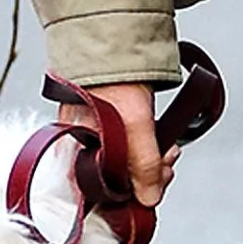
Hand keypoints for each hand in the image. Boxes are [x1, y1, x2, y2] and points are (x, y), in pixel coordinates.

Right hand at [58, 85, 177, 207]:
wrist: (114, 43)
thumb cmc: (114, 81)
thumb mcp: (135, 127)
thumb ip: (143, 166)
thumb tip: (149, 200)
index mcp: (72, 156)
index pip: (97, 197)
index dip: (128, 200)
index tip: (151, 194)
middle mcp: (77, 151)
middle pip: (114, 184)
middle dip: (146, 179)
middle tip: (168, 167)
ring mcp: (91, 139)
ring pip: (123, 167)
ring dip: (150, 165)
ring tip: (170, 152)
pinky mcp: (104, 129)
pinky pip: (125, 151)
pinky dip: (145, 151)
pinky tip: (163, 145)